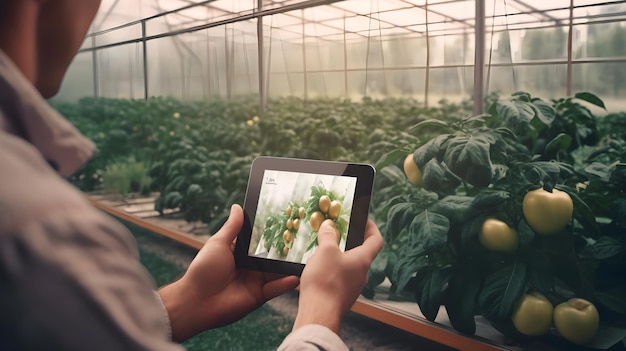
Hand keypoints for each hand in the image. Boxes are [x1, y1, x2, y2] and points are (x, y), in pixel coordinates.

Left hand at [158, 205, 299, 341]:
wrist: (196, 301)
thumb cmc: (203, 270)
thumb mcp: (219, 243)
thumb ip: (232, 227)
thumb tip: (237, 207)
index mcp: (240, 253)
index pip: (260, 242)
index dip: (272, 234)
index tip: (287, 222)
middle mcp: (250, 267)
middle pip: (271, 256)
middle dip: (286, 249)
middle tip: (302, 238)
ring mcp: (255, 281)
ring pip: (276, 272)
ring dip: (289, 266)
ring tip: (305, 256)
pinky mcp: (258, 296)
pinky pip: (275, 288)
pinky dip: (285, 283)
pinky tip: (296, 276)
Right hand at [293, 218, 382, 333]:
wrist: (319, 314)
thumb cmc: (325, 281)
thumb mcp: (325, 251)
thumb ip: (328, 236)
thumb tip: (329, 227)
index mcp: (363, 260)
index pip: (376, 240)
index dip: (372, 228)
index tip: (365, 221)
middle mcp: (362, 275)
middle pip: (362, 254)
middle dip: (351, 243)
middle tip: (338, 235)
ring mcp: (353, 288)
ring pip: (350, 268)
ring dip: (340, 259)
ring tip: (324, 253)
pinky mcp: (342, 297)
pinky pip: (341, 280)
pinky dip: (333, 273)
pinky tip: (319, 272)